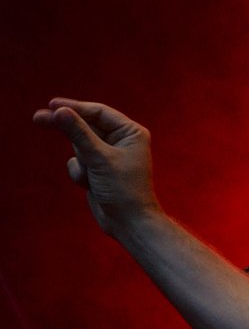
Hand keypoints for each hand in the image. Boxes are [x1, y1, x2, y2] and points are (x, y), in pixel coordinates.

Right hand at [32, 98, 159, 236]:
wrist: (128, 223)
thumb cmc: (123, 189)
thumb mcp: (99, 158)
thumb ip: (78, 134)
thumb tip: (59, 111)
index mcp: (130, 132)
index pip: (98, 112)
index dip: (74, 108)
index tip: (52, 105)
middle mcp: (121, 141)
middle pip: (85, 126)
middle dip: (67, 129)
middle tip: (39, 119)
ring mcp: (108, 156)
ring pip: (79, 146)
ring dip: (80, 161)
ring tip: (91, 175)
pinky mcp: (97, 170)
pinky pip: (78, 163)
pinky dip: (80, 173)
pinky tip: (89, 185)